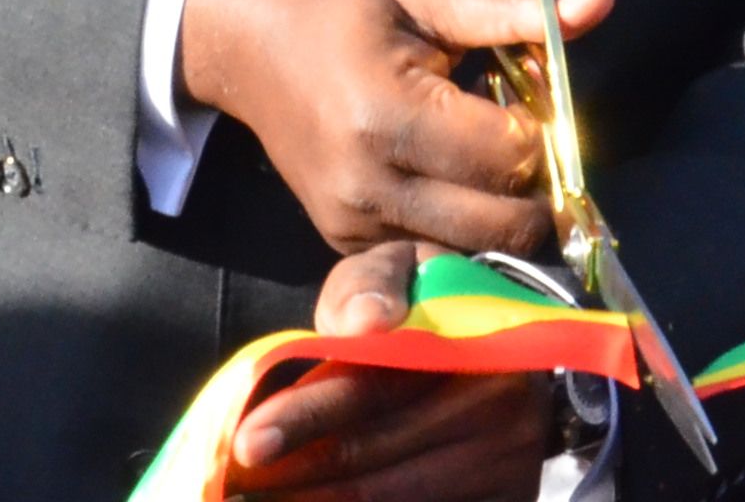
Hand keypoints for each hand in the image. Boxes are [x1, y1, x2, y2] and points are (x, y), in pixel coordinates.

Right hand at [178, 0, 613, 257]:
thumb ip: (507, 4)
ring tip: (480, 151)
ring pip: (477, 253)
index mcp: (385, 115)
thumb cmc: (343, 0)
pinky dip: (464, 232)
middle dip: (532, 181)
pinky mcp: (347, 245)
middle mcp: (367, 186)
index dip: (541, 123)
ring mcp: (352, 227)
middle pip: (503, 222)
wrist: (248, 38)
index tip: (523, 86)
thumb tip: (598, 1)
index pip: (510, 154)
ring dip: (503, 213)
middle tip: (510, 125)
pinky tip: (454, 182)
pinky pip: (436, 259)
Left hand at [229, 243, 559, 499]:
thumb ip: (370, 285)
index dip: (306, 417)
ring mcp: (507, 467)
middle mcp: (498, 415)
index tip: (246, 441)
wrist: (513, 344)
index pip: (372, 390)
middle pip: (373, 459)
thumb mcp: (402, 266)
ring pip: (393, 501)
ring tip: (262, 500)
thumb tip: (365, 324)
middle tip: (232, 487)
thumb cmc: (433, 302)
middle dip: (295, 477)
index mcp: (468, 345)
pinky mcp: (510, 499)